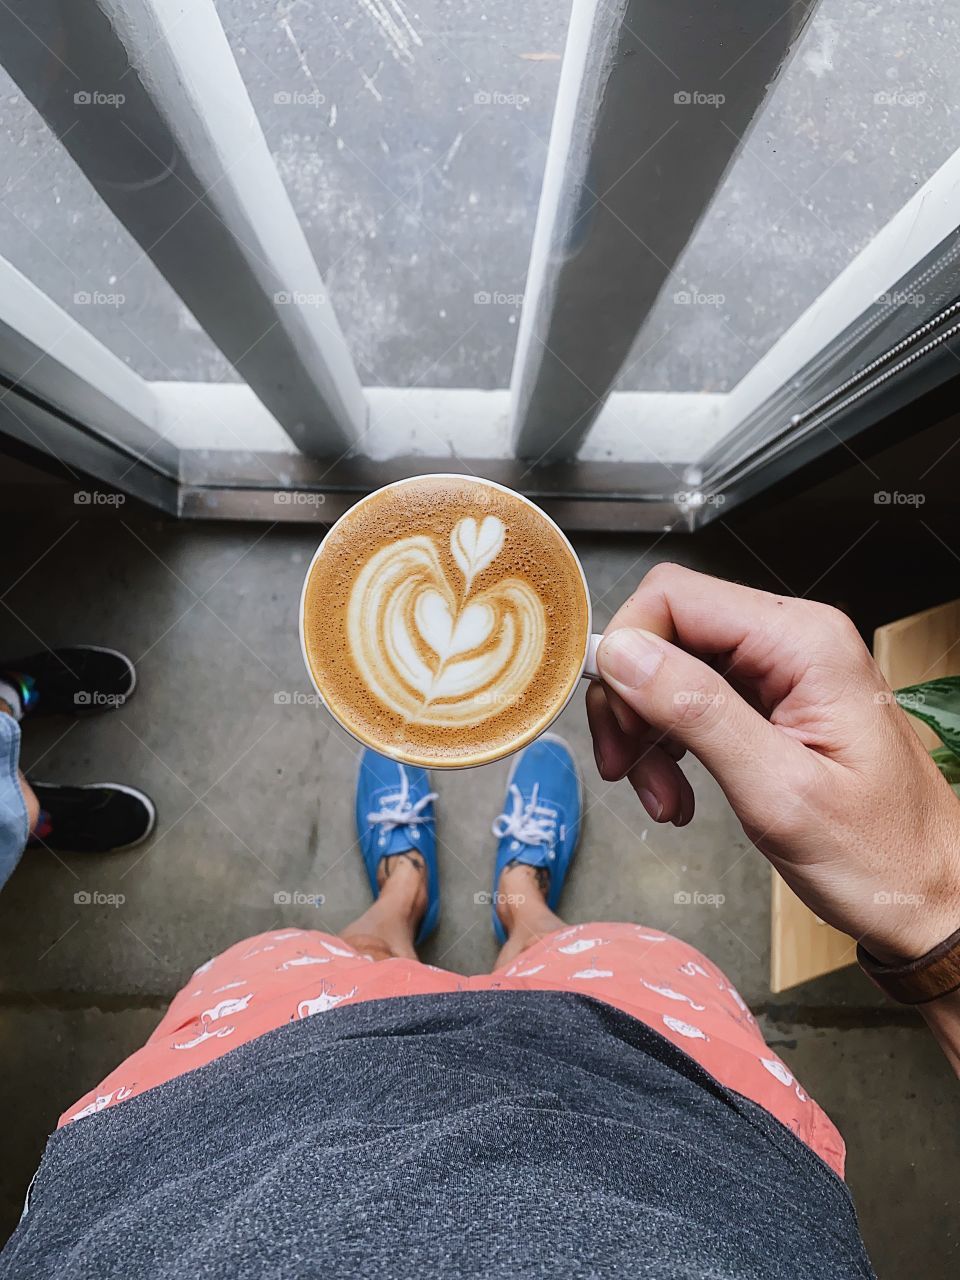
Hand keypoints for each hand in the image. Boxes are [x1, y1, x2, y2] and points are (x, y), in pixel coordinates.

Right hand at [586, 563, 959, 963]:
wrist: (932, 898)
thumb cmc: (882, 858)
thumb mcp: (778, 791)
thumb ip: (698, 712)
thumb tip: (625, 653)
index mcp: (804, 643)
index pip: (675, 598)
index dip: (628, 652)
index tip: (617, 723)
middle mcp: (794, 642)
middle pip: (667, 632)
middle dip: (633, 702)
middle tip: (625, 769)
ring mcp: (784, 671)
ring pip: (672, 669)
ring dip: (649, 733)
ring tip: (663, 797)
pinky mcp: (773, 702)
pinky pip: (695, 701)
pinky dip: (671, 747)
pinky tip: (680, 793)